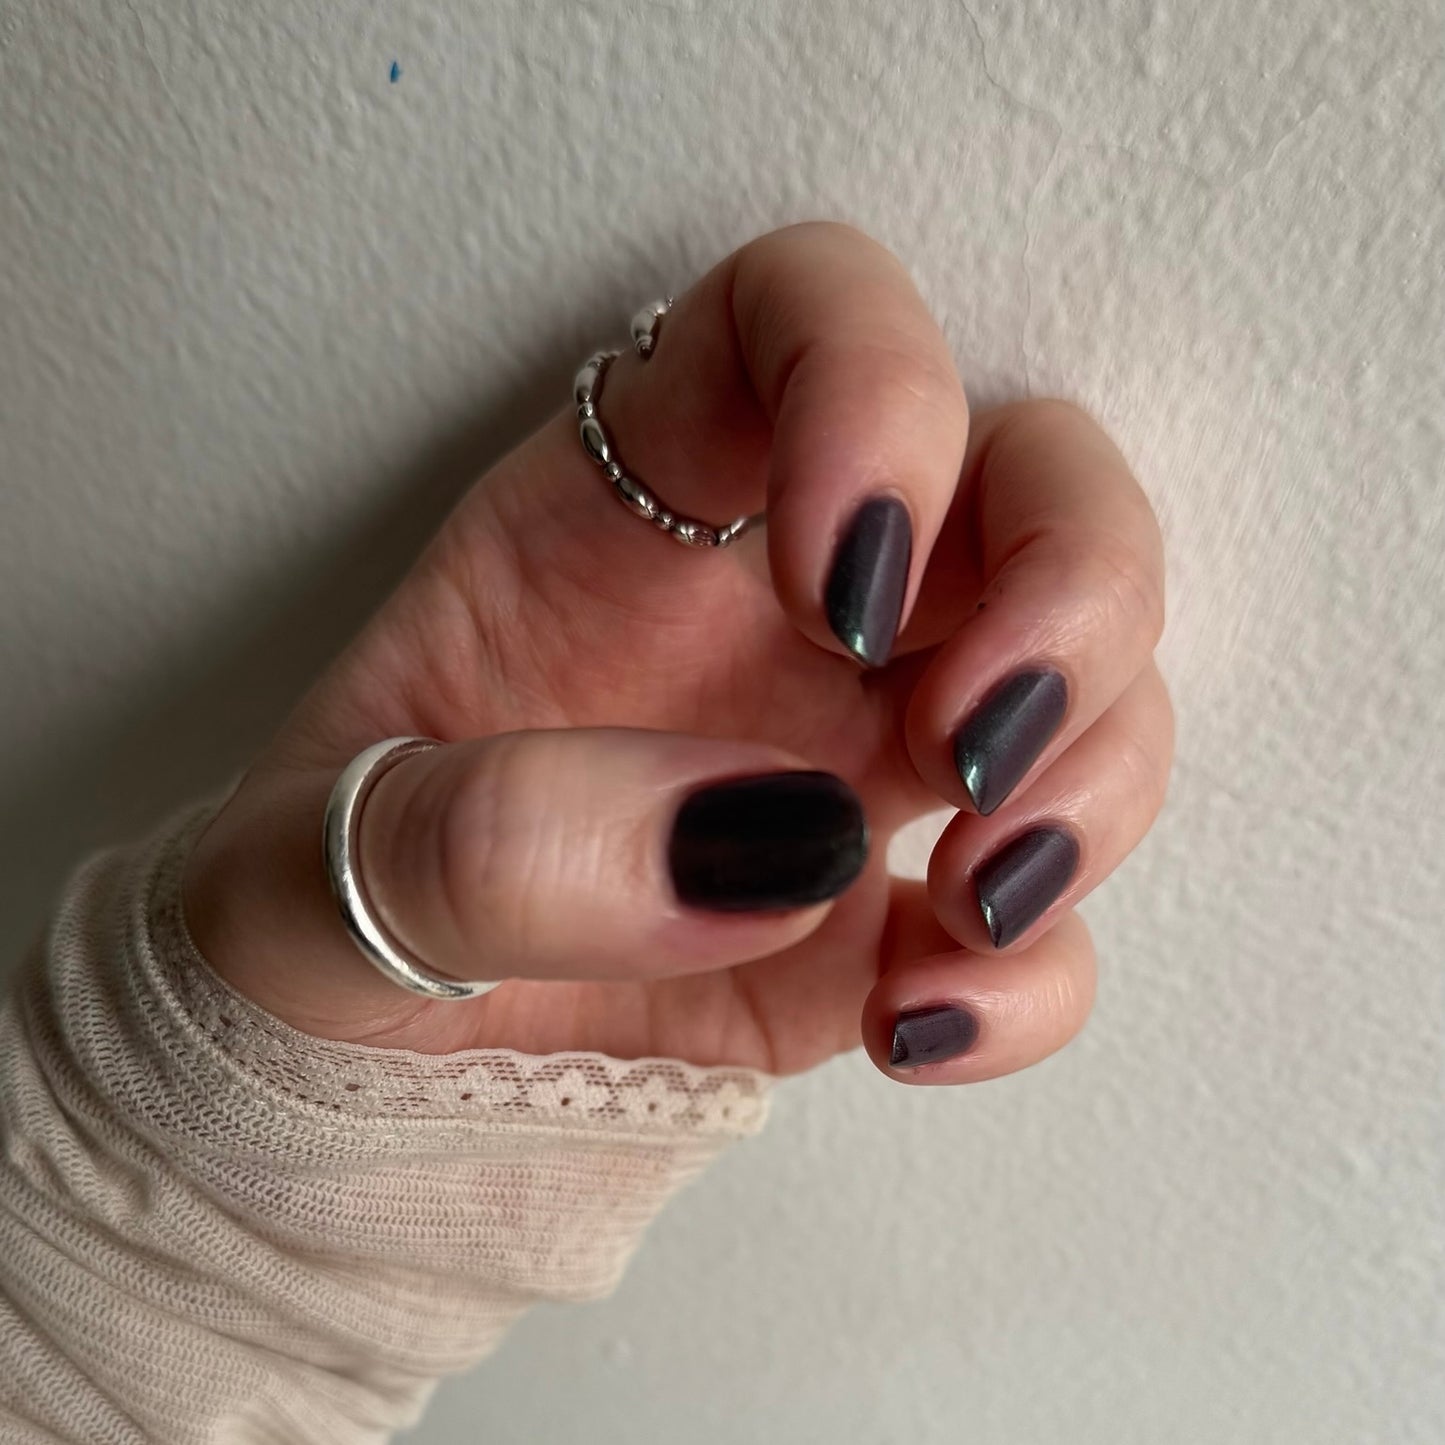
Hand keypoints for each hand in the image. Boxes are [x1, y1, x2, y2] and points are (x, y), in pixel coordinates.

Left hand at [181, 222, 1170, 1083]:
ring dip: (1098, 775)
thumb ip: (484, 838)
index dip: (877, 388)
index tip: (846, 587)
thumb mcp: (307, 871)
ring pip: (1097, 672)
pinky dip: (1038, 973)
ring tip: (967, 902)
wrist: (373, 1076)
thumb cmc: (329, 918)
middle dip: (1076, 582)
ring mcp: (854, 753)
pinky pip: (1049, 909)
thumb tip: (752, 841)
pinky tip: (918, 1026)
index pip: (804, 314)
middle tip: (973, 740)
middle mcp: (780, 606)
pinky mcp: (891, 907)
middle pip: (1035, 472)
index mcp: (621, 515)